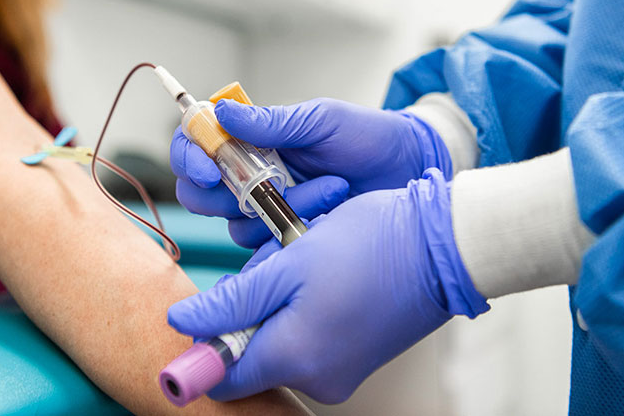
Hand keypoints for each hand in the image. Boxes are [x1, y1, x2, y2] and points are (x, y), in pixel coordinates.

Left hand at [167, 168, 487, 403]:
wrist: (442, 246)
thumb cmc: (368, 245)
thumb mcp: (289, 262)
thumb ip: (233, 302)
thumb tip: (182, 324)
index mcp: (295, 357)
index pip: (223, 376)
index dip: (204, 344)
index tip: (205, 309)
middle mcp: (317, 379)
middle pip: (250, 359)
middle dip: (246, 314)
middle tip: (269, 265)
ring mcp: (341, 375)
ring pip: (279, 348)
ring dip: (275, 310)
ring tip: (301, 264)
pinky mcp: (356, 363)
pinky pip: (308, 347)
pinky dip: (302, 316)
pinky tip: (322, 278)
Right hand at [171, 98, 452, 247]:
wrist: (408, 169)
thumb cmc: (366, 137)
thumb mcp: (320, 121)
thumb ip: (272, 122)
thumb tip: (222, 114)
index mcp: (250, 138)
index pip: (195, 144)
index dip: (189, 156)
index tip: (209, 168)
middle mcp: (249, 175)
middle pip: (198, 194)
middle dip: (221, 195)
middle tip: (264, 186)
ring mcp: (266, 210)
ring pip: (236, 224)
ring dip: (281, 206)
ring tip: (332, 186)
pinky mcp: (284, 239)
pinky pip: (266, 247)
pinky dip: (296, 227)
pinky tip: (331, 209)